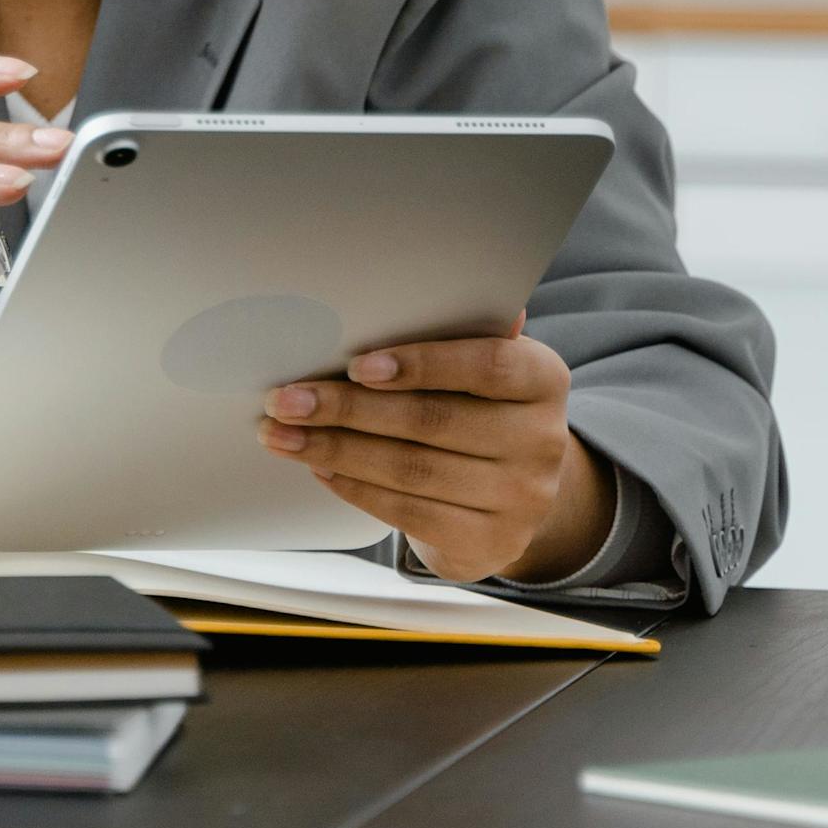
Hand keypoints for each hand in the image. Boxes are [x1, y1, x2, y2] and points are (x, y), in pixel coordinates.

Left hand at [257, 315, 611, 583]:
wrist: (516, 494)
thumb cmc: (483, 411)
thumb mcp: (484, 368)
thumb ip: (458, 333)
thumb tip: (426, 283)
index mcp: (543, 380)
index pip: (487, 364)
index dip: (422, 363)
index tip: (357, 364)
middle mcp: (541, 442)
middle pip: (433, 421)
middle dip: (347, 408)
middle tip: (288, 398)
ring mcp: (520, 499)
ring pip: (412, 469)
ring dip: (335, 449)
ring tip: (284, 434)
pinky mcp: (488, 544)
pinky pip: (408, 513)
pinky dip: (355, 486)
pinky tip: (320, 465)